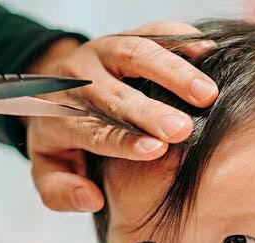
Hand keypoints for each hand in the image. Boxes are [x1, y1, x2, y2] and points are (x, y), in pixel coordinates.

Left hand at [24, 22, 217, 211]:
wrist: (51, 88)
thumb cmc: (60, 137)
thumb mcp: (46, 169)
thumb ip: (60, 191)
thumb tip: (92, 199)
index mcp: (60, 117)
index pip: (94, 131)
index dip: (125, 141)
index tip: (156, 150)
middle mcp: (79, 80)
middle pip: (116, 94)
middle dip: (152, 111)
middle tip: (185, 129)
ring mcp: (102, 53)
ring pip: (135, 54)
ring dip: (173, 72)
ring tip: (208, 93)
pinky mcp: (124, 36)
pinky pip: (152, 31)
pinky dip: (181, 38)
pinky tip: (208, 51)